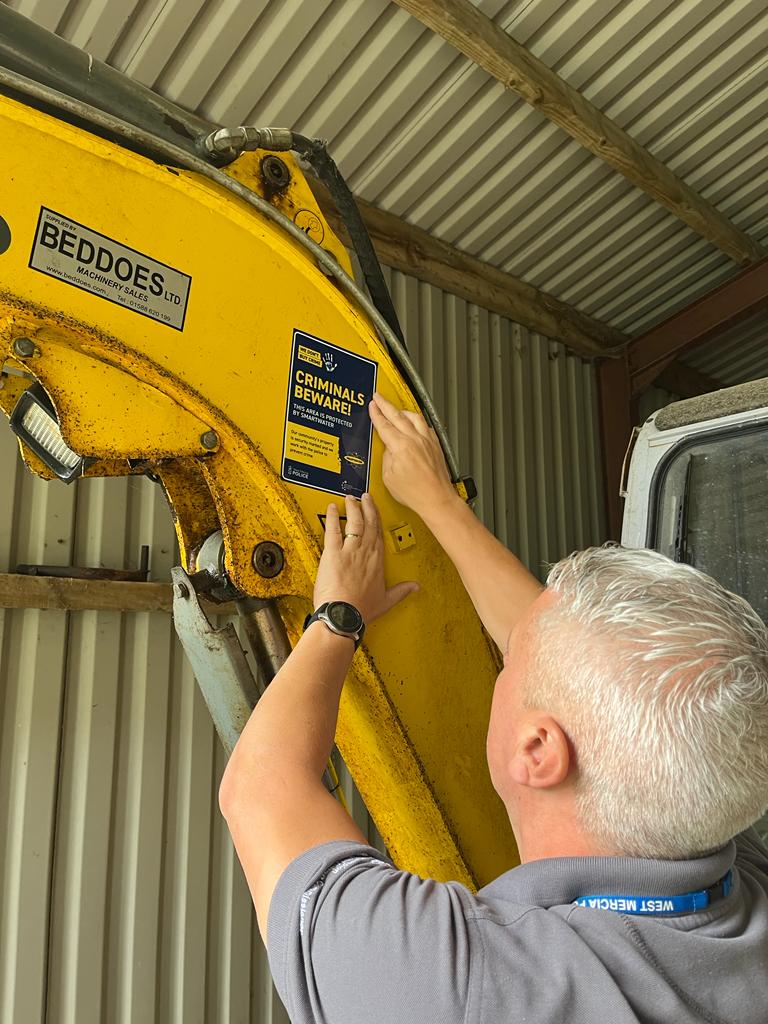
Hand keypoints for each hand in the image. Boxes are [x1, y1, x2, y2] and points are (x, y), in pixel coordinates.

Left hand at [313, 494, 417, 623]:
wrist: (343, 615)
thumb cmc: (362, 610)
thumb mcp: (386, 601)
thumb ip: (401, 591)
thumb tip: (415, 588)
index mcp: (378, 562)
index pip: (379, 534)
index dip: (377, 519)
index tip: (376, 511)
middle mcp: (366, 553)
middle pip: (368, 523)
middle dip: (367, 507)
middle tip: (365, 497)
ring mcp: (349, 551)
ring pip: (354, 523)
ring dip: (353, 508)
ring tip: (350, 498)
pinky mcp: (333, 553)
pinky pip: (333, 530)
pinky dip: (333, 517)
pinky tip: (332, 509)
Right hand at [369, 393, 457, 519]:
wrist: (436, 499)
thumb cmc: (415, 493)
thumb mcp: (389, 477)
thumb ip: (387, 458)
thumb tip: (389, 448)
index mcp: (401, 447)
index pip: (385, 425)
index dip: (376, 414)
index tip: (372, 406)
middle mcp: (416, 440)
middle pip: (398, 416)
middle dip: (386, 405)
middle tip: (378, 398)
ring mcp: (427, 441)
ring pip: (414, 417)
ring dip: (403, 410)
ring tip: (396, 408)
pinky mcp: (436, 445)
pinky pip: (425, 426)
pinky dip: (417, 421)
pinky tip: (414, 422)